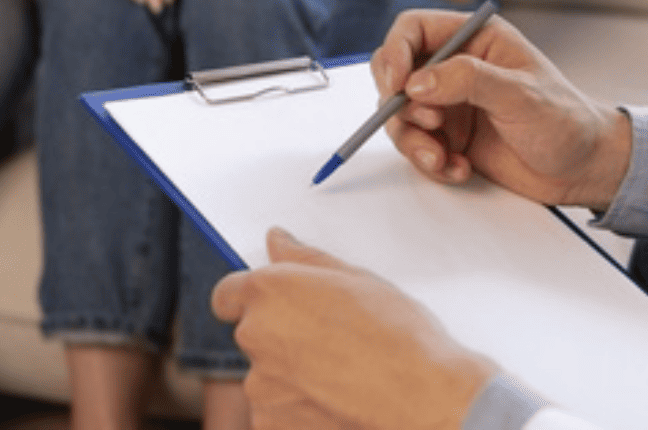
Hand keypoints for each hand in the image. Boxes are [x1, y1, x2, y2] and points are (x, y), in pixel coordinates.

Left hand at [212, 228, 496, 429]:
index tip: (271, 304)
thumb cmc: (397, 334)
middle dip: (279, 333)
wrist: (425, 399)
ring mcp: (261, 386)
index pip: (227, 294)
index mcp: (269, 291)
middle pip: (252, 333)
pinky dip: (297, 407)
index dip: (247, 298)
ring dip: (289, 373)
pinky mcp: (272, 426)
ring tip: (338, 372)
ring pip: (266, 375)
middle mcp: (255, 335)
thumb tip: (276, 240)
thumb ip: (303, 258)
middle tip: (326, 338)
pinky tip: (335, 399)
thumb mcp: (353, 277)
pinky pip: (276, 410)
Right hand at [370, 10, 631, 209]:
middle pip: (394, 72)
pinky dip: (428, 160)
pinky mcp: (444, 135)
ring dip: (412, 140)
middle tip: (427, 124)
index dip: (395, 53)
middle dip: (400, 103)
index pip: (413, 30)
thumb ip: (468, 81)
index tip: (397, 85)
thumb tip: (417, 82)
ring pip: (399, 114)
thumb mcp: (521, 95)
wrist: (579, 169)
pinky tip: (459, 168)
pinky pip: (413, 145)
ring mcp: (446, 103)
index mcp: (474, 39)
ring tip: (441, 158)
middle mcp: (453, 68)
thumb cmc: (564, 122)